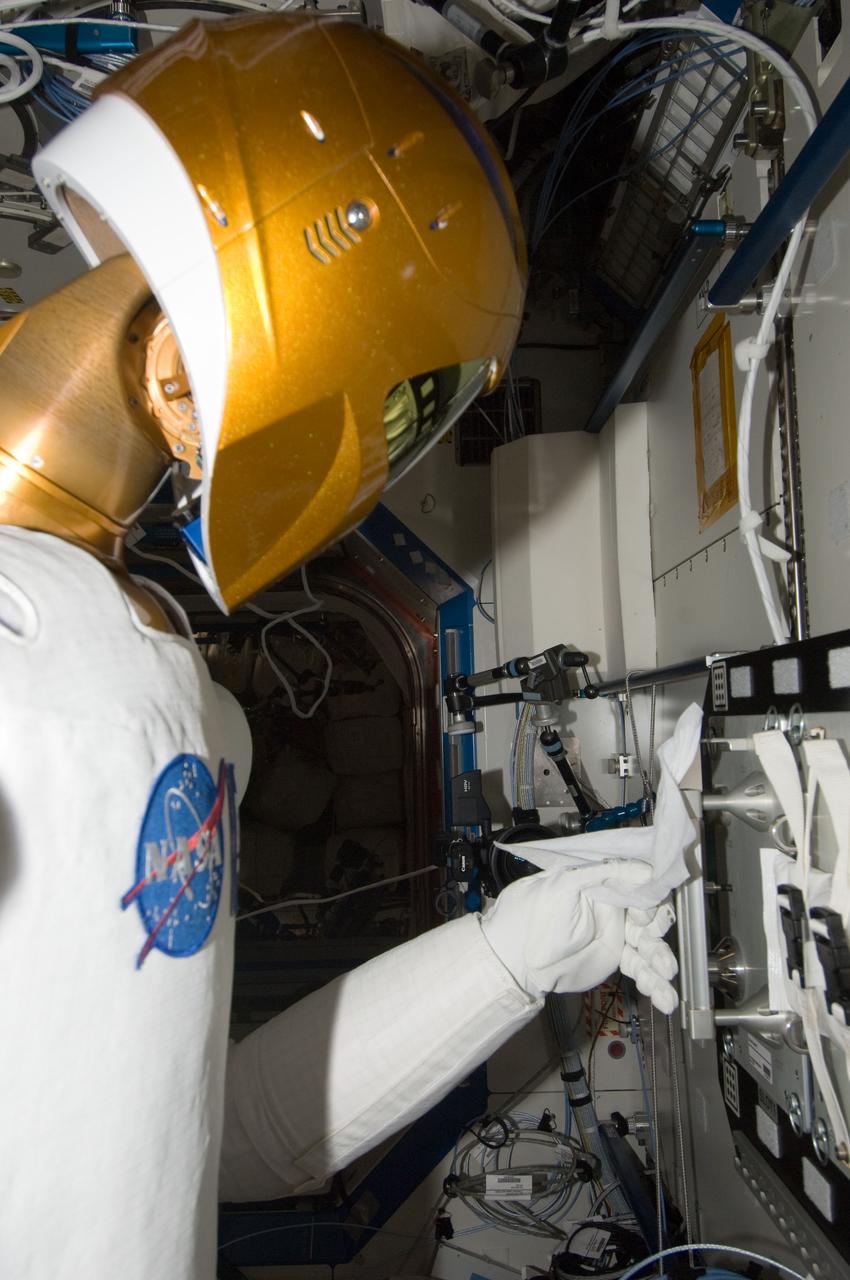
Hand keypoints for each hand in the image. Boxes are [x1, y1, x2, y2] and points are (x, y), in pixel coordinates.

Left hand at [479, 861, 677, 1013]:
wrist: (515, 958)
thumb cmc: (531, 915)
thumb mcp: (563, 885)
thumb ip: (601, 873)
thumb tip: (640, 868)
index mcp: (601, 885)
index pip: (637, 887)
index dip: (647, 900)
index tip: (643, 915)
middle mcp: (613, 908)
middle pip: (649, 916)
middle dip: (658, 932)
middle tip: (657, 947)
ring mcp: (616, 934)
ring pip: (648, 946)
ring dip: (661, 960)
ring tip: (667, 975)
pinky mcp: (614, 958)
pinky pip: (639, 969)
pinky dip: (655, 985)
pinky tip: (666, 1000)